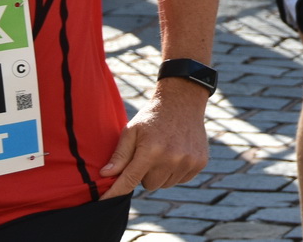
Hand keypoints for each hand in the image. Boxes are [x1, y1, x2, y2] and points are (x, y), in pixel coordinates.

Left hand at [99, 83, 208, 197]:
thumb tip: (105, 176)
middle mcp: (171, 158)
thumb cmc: (153, 116)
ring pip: (166, 184)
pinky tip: (176, 153)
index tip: (103, 202)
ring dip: (161, 174)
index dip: (115, 193)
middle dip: (145, 174)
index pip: (129, 181)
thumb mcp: (131, 130)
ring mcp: (188, 161)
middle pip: (149, 185)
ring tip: (163, 152)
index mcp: (151, 150)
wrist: (183, 100)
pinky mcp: (200, 162)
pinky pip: (181, 180)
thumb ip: (119, 155)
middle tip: (148, 155)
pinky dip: (176, 172)